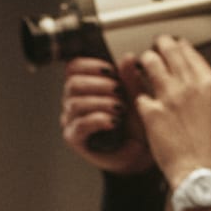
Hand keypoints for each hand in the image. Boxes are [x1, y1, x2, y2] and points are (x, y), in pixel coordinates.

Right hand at [61, 56, 153, 174]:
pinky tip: (112, 122)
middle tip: (119, 91)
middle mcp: (74, 102)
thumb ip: (130, 78)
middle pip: (73, 83)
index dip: (90, 65)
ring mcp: (72, 120)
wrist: (139, 152)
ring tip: (119, 109)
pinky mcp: (74, 138)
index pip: (74, 67)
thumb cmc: (135, 126)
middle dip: (99, 85)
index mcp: (85, 87)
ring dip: (101, 103)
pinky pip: (80, 125)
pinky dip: (98, 120)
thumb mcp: (136, 97)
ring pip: (75, 103)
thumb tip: (127, 57)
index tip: (110, 70)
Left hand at [125, 35, 210, 186]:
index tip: (176, 45)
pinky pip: (138, 95)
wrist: (202, 172)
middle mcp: (189, 85)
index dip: (180, 46)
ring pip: (150, 64)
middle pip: (169, 51)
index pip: (191, 53)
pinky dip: (136, 95)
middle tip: (156, 46)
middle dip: (161, 45)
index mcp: (210, 84)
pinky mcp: (150, 113)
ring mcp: (168, 97)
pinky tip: (137, 98)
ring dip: (145, 61)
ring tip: (141, 62)